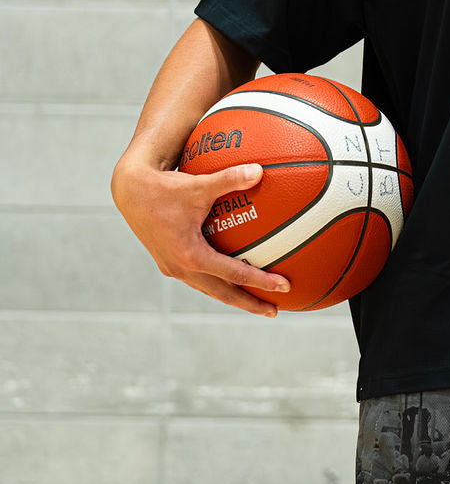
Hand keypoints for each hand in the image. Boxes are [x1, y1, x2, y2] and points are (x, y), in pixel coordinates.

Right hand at [112, 160, 290, 315]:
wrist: (130, 191)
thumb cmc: (165, 187)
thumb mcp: (199, 184)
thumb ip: (230, 178)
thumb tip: (259, 171)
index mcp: (191, 256)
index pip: (235, 275)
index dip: (262, 282)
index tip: (285, 287)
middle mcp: (181, 268)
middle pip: (223, 294)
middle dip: (250, 304)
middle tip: (275, 312)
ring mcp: (173, 268)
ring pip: (209, 289)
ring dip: (233, 296)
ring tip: (256, 302)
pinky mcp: (168, 263)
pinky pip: (198, 279)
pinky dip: (217, 283)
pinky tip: (230, 277)